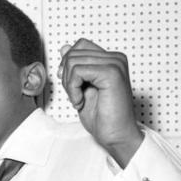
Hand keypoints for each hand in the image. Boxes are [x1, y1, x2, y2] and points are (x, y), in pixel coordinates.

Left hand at [58, 39, 142, 166]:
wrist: (115, 135)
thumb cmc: (103, 116)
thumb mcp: (81, 87)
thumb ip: (74, 67)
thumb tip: (64, 48)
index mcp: (111, 60)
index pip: (80, 45)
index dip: (68, 64)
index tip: (71, 84)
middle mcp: (116, 59)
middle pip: (73, 53)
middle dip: (67, 78)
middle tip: (77, 96)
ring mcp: (115, 64)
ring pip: (73, 62)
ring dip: (70, 85)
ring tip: (80, 99)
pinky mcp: (112, 73)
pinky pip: (78, 71)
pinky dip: (73, 89)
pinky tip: (81, 101)